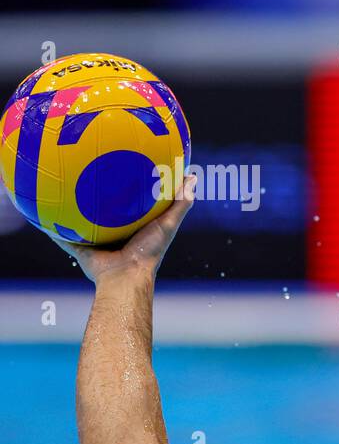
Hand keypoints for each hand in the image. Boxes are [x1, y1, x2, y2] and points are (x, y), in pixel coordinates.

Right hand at [53, 173, 196, 284]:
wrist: (125, 276)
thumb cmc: (149, 250)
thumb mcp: (168, 224)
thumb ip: (181, 203)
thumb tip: (193, 176)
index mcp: (133, 228)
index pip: (130, 205)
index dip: (127, 189)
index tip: (122, 168)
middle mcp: (113, 234)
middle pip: (103, 211)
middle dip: (96, 197)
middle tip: (87, 172)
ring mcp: (95, 241)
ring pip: (80, 222)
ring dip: (71, 209)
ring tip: (60, 186)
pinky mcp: (79, 247)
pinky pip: (61, 235)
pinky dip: (51, 226)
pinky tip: (41, 211)